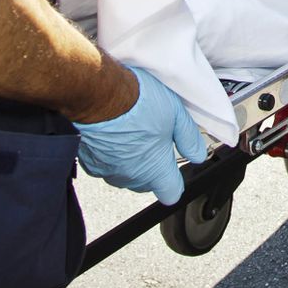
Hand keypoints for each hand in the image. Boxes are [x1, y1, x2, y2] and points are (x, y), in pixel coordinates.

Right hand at [75, 66, 206, 200]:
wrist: (100, 94)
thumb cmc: (137, 102)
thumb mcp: (176, 113)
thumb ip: (189, 139)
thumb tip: (198, 154)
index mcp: (155, 168)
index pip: (171, 193)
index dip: (175, 182)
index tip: (174, 171)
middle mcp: (131, 176)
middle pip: (147, 183)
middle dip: (152, 167)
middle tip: (153, 140)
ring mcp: (108, 171)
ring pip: (124, 174)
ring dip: (130, 161)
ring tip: (132, 133)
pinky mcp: (89, 162)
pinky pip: (104, 165)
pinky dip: (110, 155)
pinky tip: (114, 134)